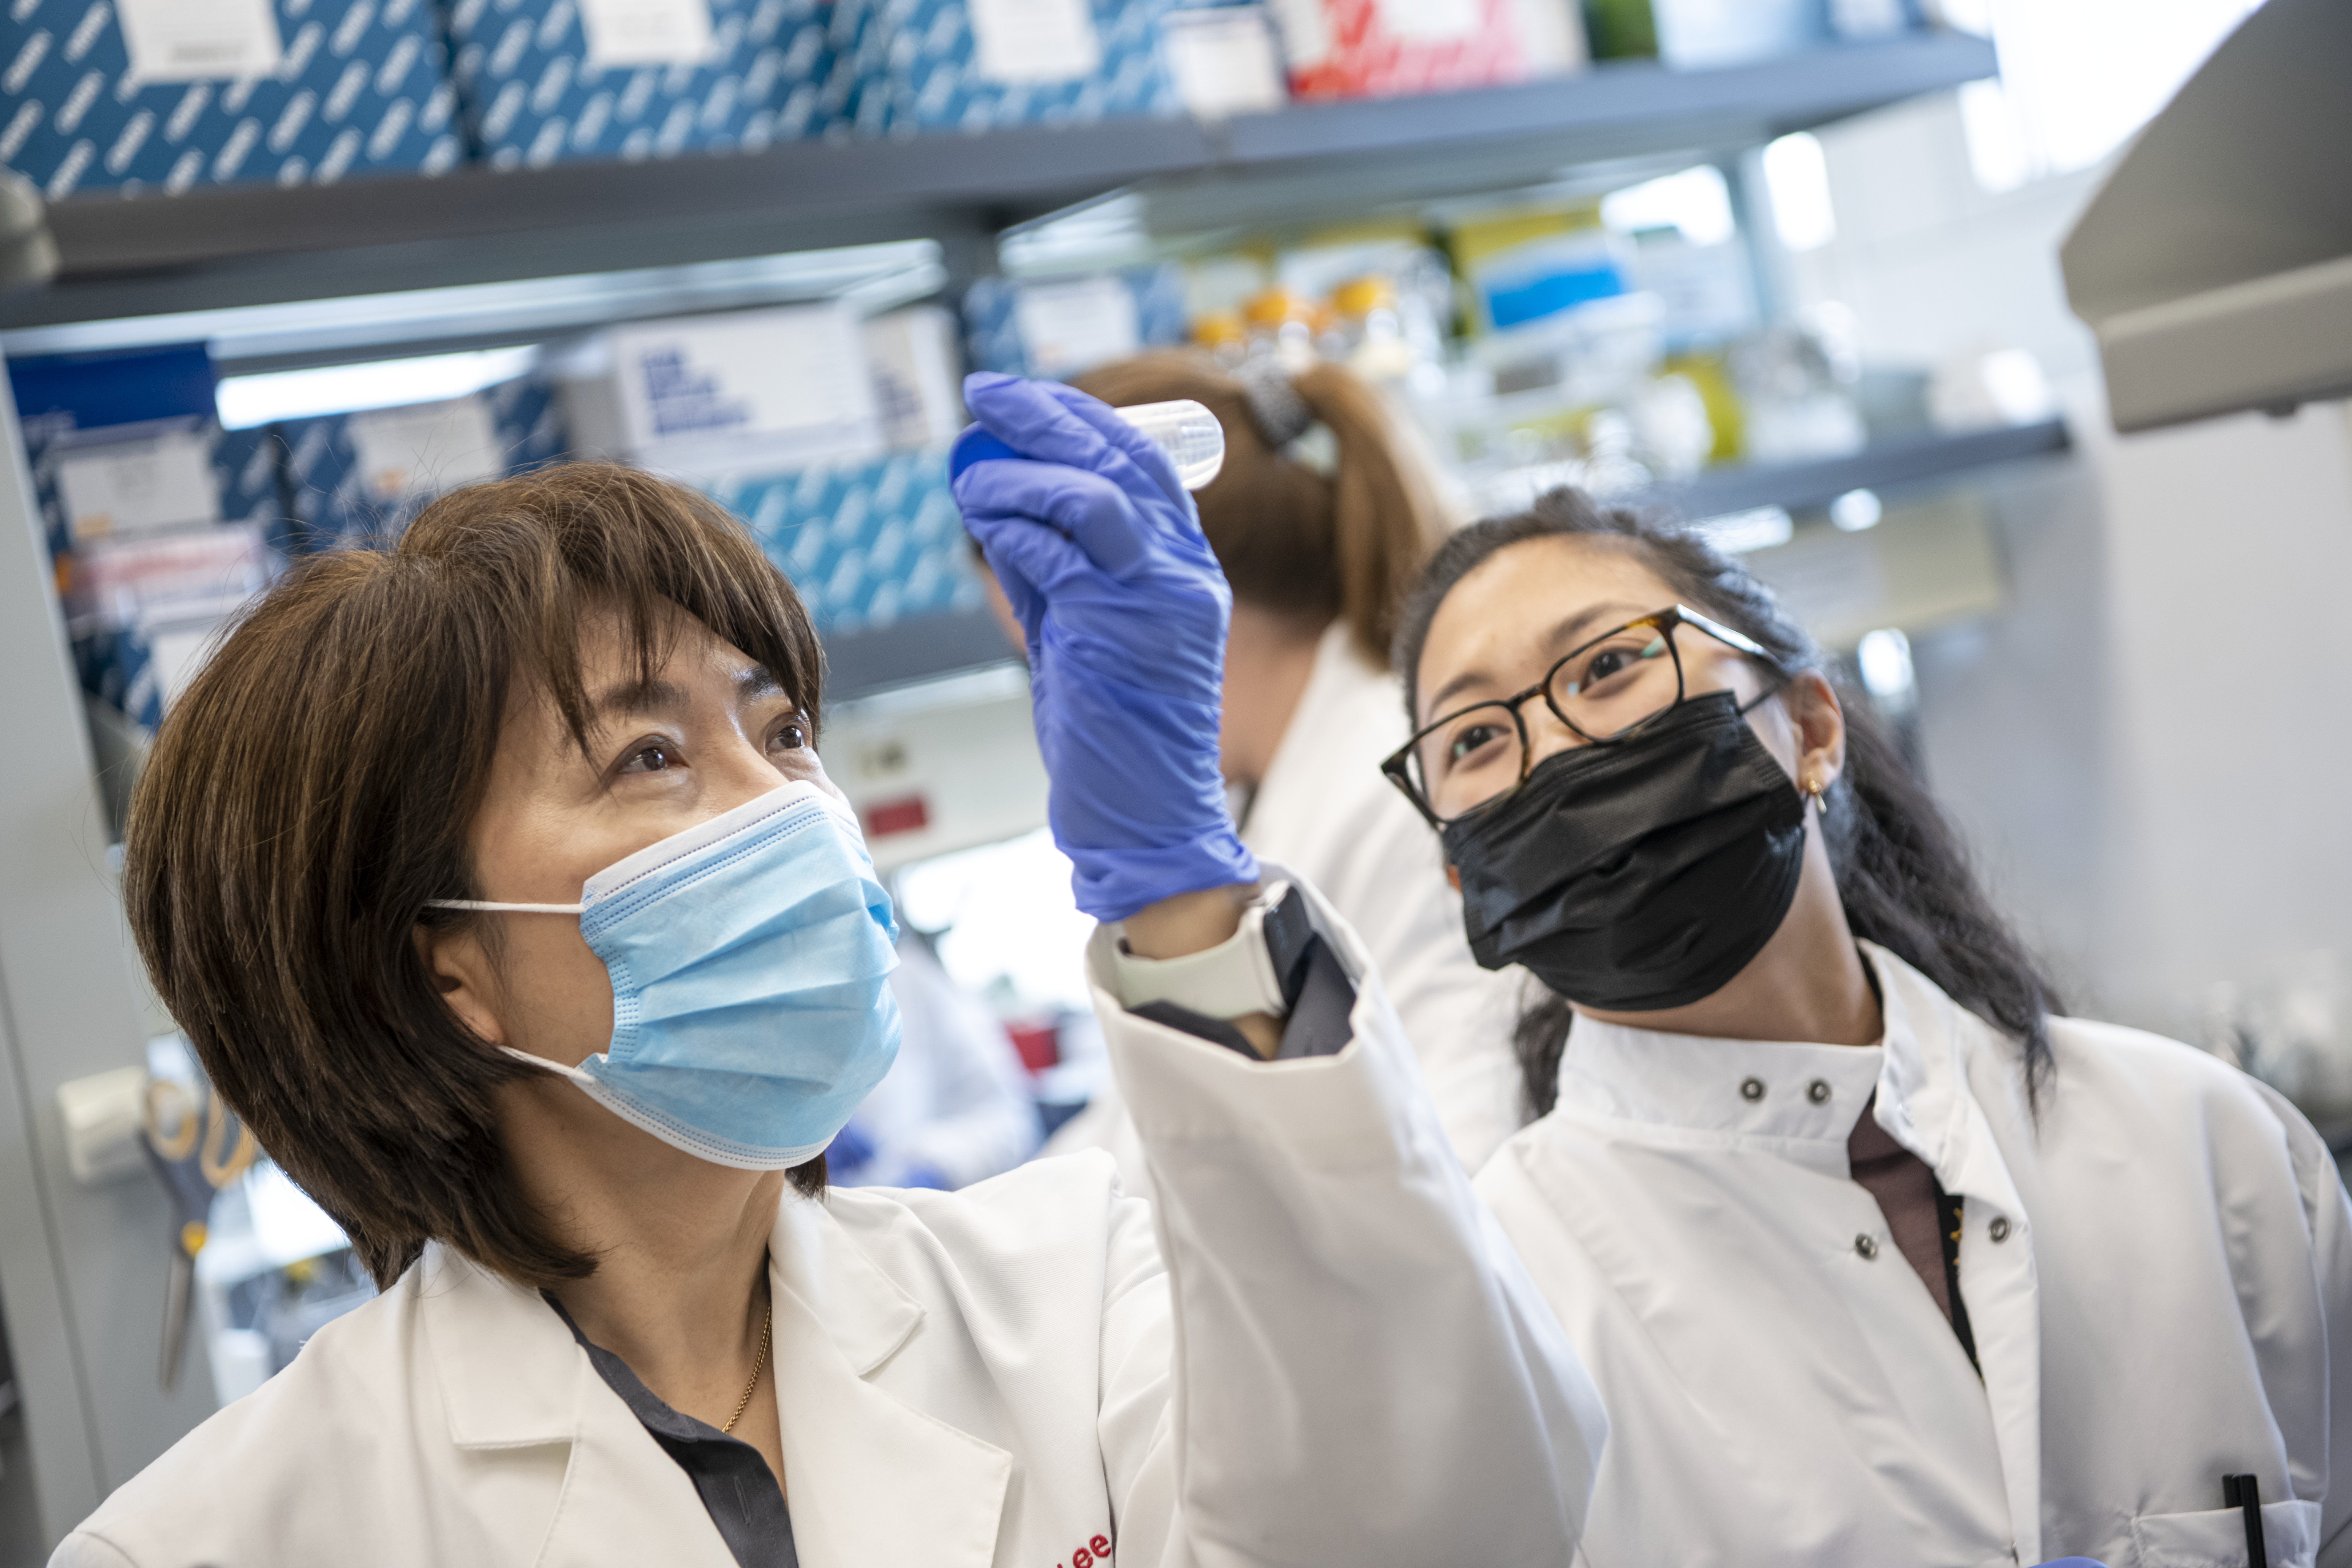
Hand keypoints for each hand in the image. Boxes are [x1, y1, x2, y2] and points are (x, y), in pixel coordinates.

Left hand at [952, 372, 1257, 921]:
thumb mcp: (1083, 631)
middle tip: (983, 394)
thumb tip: (999, 502)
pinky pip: (1058, 557)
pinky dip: (1013, 533)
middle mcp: (1186, 574)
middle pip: (1120, 458)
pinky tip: (984, 530)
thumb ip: (1056, 569)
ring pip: (1091, 495)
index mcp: (1187, 568)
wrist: (1149, 822)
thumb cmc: (1115, 735)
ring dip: (1019, 475)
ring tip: (972, 479)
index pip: (1142, 461)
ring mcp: (1159, 602)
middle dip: (1045, 414)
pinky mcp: (1120, 635)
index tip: (1018, 396)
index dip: (1079, 417)